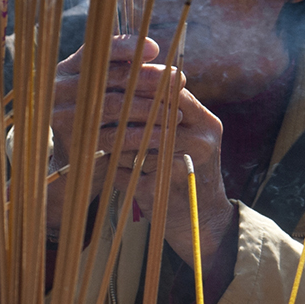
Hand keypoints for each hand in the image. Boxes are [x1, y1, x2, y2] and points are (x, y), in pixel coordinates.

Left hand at [47, 36, 232, 267]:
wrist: (204, 220)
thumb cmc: (189, 172)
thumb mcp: (190, 139)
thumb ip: (170, 114)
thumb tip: (131, 83)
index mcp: (207, 123)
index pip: (172, 92)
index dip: (142, 86)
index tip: (114, 85)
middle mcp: (202, 141)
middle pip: (154, 115)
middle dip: (124, 113)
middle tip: (97, 109)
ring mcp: (185, 165)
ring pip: (137, 143)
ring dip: (116, 140)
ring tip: (98, 136)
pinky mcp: (163, 189)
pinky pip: (128, 171)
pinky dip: (115, 167)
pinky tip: (106, 166)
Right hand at [48, 35, 161, 225]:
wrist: (76, 157)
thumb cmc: (100, 111)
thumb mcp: (106, 86)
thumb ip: (124, 69)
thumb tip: (155, 54)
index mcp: (69, 68)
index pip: (97, 51)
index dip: (127, 48)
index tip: (155, 49)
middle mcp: (61, 89)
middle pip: (111, 78)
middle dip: (150, 77)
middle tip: (178, 80)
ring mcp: (65, 117)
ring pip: (115, 105)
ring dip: (152, 107)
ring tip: (177, 112)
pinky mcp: (77, 142)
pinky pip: (115, 136)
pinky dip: (144, 134)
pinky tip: (164, 133)